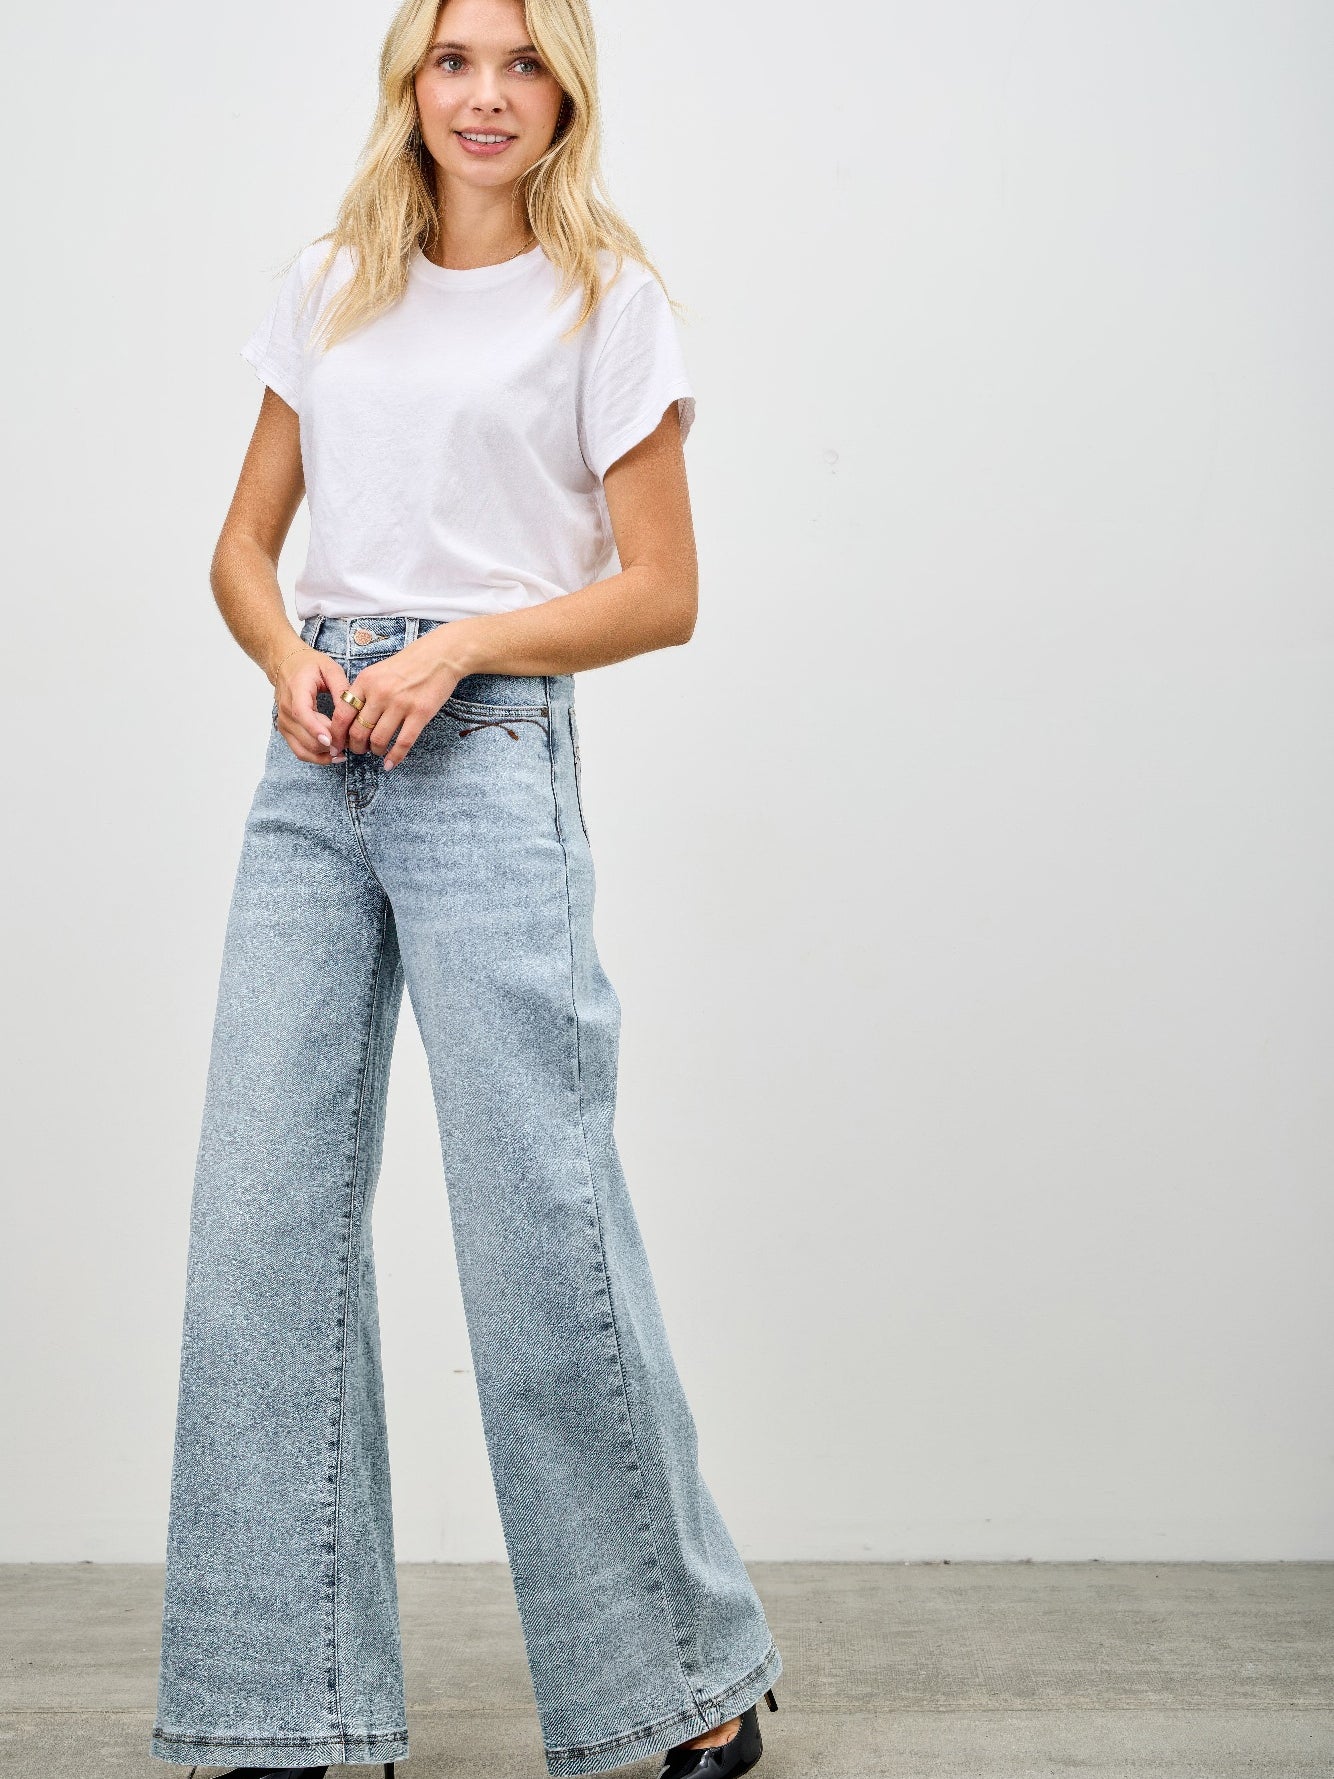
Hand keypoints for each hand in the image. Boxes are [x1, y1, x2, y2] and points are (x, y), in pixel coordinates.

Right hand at [270, 642, 351, 764]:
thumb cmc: (310, 665)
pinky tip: (333, 756)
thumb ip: (341, 689)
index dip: (316, 729)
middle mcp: (285, 709)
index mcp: (296, 690)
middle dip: (329, 744)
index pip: (302, 713)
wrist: (287, 664)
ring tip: (344, 752)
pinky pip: (300, 751)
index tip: (332, 741)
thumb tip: (352, 712)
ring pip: (302, 749)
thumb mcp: (330, 669)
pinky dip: (316, 757)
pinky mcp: (286, 731)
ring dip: (324, 754)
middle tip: (351, 743)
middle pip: (305, 736)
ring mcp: (284, 722)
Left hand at [328, 633, 467, 769]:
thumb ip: (363, 692)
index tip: (337, 744)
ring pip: (378, 740)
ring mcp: (400, 704)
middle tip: (359, 750)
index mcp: (365, 681)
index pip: (342, 714)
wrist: (440, 656)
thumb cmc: (409, 664)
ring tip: (377, 751)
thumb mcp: (378, 671)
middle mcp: (379, 693)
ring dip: (375, 751)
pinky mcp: (420, 713)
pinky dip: (395, 758)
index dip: (337, 734)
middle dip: (356, 747)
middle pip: (358, 731)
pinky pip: (403, 743)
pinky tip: (390, 764)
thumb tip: (350, 718)